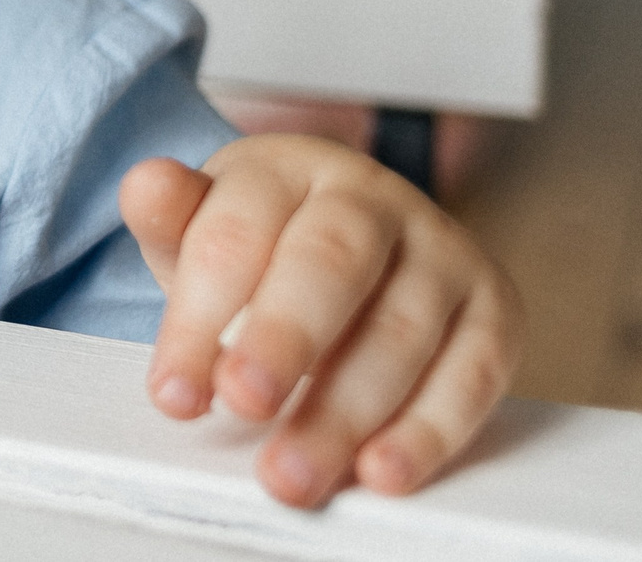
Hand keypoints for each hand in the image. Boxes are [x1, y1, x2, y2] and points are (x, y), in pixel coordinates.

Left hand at [120, 134, 523, 508]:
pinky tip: (381, 472)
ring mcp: (443, 250)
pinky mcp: (495, 308)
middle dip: (283, 341)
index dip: (200, 317)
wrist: (348, 245)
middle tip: (244, 405)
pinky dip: (430, 429)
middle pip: (329, 265)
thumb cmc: (261, 247)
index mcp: (289, 169)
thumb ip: (170, 218)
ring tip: (293, 472)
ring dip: (345, 411)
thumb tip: (146, 183)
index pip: (236, 235)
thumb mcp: (201, 227)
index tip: (174, 395)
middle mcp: (374, 199)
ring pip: (401, 329)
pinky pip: (475, 372)